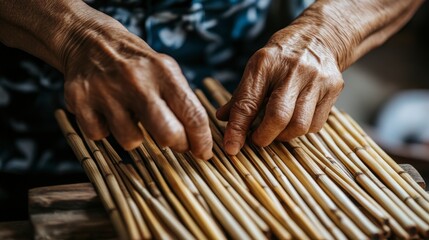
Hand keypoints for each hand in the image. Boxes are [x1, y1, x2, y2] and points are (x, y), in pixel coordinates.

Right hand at [62, 14, 211, 158]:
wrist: (90, 40)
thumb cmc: (136, 63)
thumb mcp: (164, 69)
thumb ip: (181, 100)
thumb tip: (197, 140)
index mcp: (163, 71)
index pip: (192, 114)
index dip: (201, 140)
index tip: (204, 152)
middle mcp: (135, 81)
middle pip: (167, 134)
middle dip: (176, 144)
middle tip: (175, 142)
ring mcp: (106, 91)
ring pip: (131, 141)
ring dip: (135, 135)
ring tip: (129, 114)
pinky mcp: (80, 101)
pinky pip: (100, 136)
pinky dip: (105, 129)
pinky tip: (106, 111)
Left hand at [217, 26, 343, 154]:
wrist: (317, 37)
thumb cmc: (280, 57)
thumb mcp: (256, 68)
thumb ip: (241, 95)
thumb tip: (222, 118)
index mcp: (265, 63)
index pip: (248, 102)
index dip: (237, 128)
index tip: (231, 148)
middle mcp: (293, 69)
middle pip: (278, 117)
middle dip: (264, 137)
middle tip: (257, 140)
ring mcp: (316, 79)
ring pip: (299, 124)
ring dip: (283, 136)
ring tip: (276, 130)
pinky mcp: (333, 88)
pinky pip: (315, 124)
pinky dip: (301, 130)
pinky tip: (294, 121)